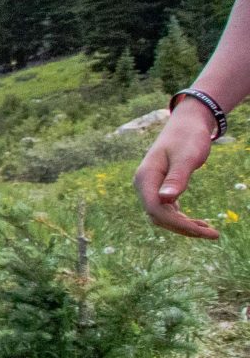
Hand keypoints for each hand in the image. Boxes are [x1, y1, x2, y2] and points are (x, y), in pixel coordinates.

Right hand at [138, 104, 220, 238]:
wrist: (186, 124)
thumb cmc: (188, 138)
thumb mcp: (186, 157)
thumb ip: (177, 179)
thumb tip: (165, 200)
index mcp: (146, 178)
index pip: (156, 210)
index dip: (178, 224)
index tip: (203, 230)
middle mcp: (144, 185)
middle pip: (158, 217)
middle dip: (184, 228)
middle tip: (213, 234)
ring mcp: (150, 187)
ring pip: (162, 216)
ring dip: (184, 226)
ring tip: (210, 231)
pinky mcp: (160, 188)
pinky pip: (167, 210)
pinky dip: (182, 218)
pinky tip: (199, 223)